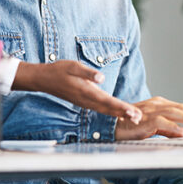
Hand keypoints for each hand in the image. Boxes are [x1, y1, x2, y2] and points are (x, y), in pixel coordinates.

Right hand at [14, 60, 142, 122]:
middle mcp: (86, 99)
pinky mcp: (84, 102)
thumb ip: (87, 72)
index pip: (107, 100)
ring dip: (119, 114)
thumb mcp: (72, 66)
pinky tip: (119, 113)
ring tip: (133, 117)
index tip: (132, 112)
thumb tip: (101, 78)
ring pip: (105, 110)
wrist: (43, 79)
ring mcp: (84, 102)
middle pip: (108, 108)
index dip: (120, 107)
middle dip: (124, 113)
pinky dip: (111, 112)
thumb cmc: (58, 70)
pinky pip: (100, 109)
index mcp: (85, 90)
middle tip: (139, 118)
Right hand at [114, 96, 182, 139]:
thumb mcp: (152, 126)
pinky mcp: (146, 120)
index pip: (181, 108)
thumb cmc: (129, 126)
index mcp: (158, 104)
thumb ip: (168, 129)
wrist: (110, 126)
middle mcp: (156, 104)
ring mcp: (151, 111)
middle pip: (182, 108)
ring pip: (176, 113)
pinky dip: (176, 129)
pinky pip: (164, 124)